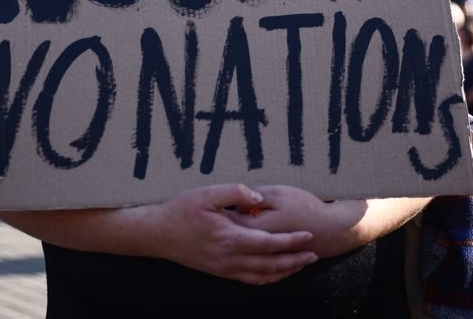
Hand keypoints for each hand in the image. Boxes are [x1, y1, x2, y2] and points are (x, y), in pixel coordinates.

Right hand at [146, 184, 317, 283]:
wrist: (159, 234)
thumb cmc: (182, 210)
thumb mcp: (207, 193)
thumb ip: (235, 192)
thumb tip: (258, 197)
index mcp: (230, 238)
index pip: (269, 243)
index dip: (291, 240)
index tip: (308, 235)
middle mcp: (229, 258)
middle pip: (270, 263)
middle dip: (294, 259)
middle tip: (314, 253)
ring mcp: (224, 268)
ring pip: (262, 275)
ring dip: (284, 271)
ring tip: (300, 264)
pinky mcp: (220, 271)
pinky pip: (249, 279)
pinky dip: (266, 278)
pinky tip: (274, 272)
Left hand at [233, 185, 364, 256]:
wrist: (329, 229)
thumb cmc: (304, 207)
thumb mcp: (278, 193)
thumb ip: (254, 197)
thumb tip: (236, 203)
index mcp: (257, 229)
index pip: (229, 222)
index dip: (222, 212)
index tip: (218, 203)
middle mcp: (259, 247)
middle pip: (234, 237)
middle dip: (227, 226)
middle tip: (223, 214)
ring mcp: (266, 257)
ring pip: (244, 249)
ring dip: (238, 240)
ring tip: (234, 227)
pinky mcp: (274, 260)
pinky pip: (256, 259)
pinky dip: (251, 250)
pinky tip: (251, 242)